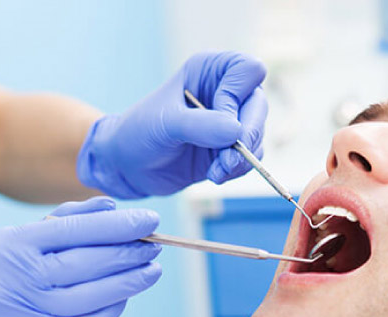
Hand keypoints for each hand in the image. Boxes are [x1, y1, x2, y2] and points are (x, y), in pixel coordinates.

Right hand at [0, 197, 161, 316]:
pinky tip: (127, 295)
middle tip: (156, 244)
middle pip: (88, 261)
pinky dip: (113, 307)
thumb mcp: (20, 240)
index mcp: (10, 244)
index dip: (118, 225)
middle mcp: (16, 277)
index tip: (150, 219)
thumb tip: (111, 205)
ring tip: (152, 269)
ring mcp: (28, 312)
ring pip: (94, 294)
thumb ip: (66, 219)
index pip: (74, 229)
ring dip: (130, 281)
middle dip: (129, 252)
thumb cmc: (2, 275)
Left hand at [76, 51, 267, 197]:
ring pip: (258, 135)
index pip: (248, 71)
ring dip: (241, 158)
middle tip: (228, 160)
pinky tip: (215, 175)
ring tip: (216, 171)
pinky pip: (251, 157)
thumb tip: (236, 132)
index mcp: (210, 70)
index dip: (237, 97)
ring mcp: (231, 121)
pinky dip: (237, 169)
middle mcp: (225, 91)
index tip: (219, 121)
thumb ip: (200, 125)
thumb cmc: (139, 131)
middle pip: (259, 106)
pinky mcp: (231, 148)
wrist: (128, 165)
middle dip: (247, 136)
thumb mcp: (165, 123)